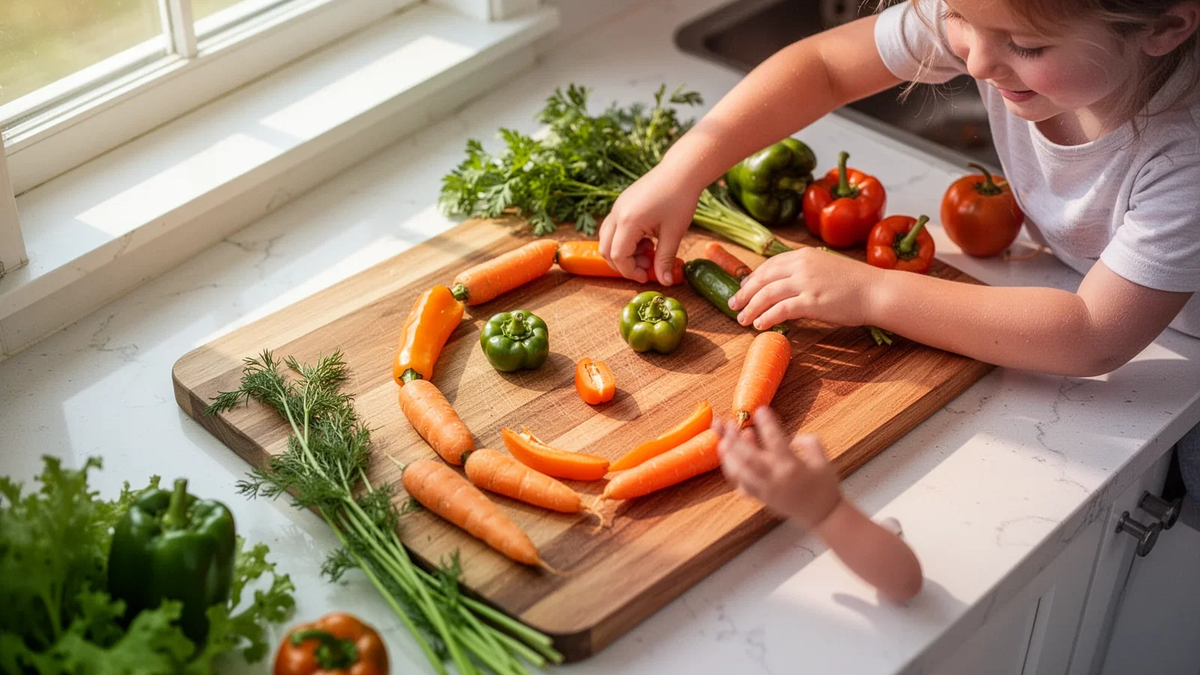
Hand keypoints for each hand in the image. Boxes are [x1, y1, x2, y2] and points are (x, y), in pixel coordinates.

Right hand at [599, 165, 700, 284]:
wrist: (682, 170)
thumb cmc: (680, 199)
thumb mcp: (674, 233)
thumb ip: (665, 260)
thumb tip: (664, 282)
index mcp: (628, 222)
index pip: (618, 257)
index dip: (630, 271)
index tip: (647, 276)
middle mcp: (617, 214)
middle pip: (605, 250)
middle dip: (623, 264)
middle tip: (647, 266)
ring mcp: (617, 207)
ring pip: (607, 239)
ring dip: (624, 252)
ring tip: (649, 251)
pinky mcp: (622, 204)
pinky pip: (614, 228)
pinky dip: (625, 240)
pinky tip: (647, 239)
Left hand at [714, 407, 841, 529]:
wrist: (823, 515)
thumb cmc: (824, 485)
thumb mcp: (823, 459)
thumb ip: (810, 443)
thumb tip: (794, 437)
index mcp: (793, 467)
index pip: (776, 441)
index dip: (766, 424)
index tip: (760, 409)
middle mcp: (776, 478)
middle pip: (749, 457)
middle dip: (736, 439)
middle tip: (729, 422)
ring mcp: (765, 489)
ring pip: (740, 472)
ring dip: (728, 455)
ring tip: (722, 438)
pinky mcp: (760, 497)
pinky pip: (740, 484)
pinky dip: (731, 470)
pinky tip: (728, 457)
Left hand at [727, 247, 882, 329]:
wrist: (876, 291)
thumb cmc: (854, 283)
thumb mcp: (824, 268)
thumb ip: (803, 273)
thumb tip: (783, 285)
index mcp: (803, 255)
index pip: (769, 265)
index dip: (752, 278)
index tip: (742, 288)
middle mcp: (801, 265)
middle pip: (763, 278)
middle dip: (745, 293)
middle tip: (733, 305)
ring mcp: (806, 283)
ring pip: (767, 294)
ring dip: (751, 308)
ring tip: (742, 319)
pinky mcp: (812, 301)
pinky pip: (781, 310)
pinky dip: (767, 317)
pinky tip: (760, 325)